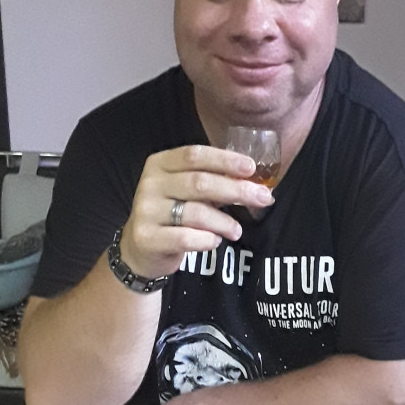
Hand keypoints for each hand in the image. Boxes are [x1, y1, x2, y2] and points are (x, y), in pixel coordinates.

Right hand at [119, 144, 273, 278]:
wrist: (141, 249)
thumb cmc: (172, 215)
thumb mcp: (187, 192)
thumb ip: (213, 183)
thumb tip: (255, 183)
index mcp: (160, 164)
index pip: (194, 155)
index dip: (225, 160)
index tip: (251, 168)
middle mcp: (150, 184)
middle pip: (200, 182)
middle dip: (236, 190)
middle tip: (262, 198)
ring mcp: (146, 211)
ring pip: (196, 212)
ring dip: (224, 222)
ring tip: (236, 230)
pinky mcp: (147, 237)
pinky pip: (186, 238)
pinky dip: (207, 240)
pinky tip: (215, 241)